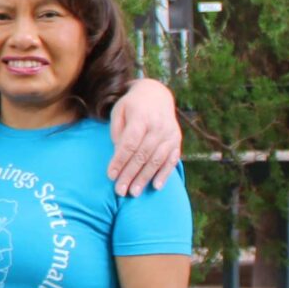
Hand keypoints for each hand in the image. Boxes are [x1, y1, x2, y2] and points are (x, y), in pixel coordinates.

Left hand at [107, 77, 182, 196]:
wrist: (156, 95)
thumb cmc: (131, 106)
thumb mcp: (118, 111)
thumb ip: (117, 132)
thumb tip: (118, 155)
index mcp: (141, 117)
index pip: (129, 143)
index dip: (119, 160)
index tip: (110, 175)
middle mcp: (158, 126)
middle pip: (142, 155)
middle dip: (130, 174)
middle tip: (120, 191)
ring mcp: (170, 134)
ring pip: (156, 160)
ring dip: (145, 178)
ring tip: (133, 192)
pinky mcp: (177, 140)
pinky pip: (172, 160)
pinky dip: (164, 174)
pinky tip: (156, 186)